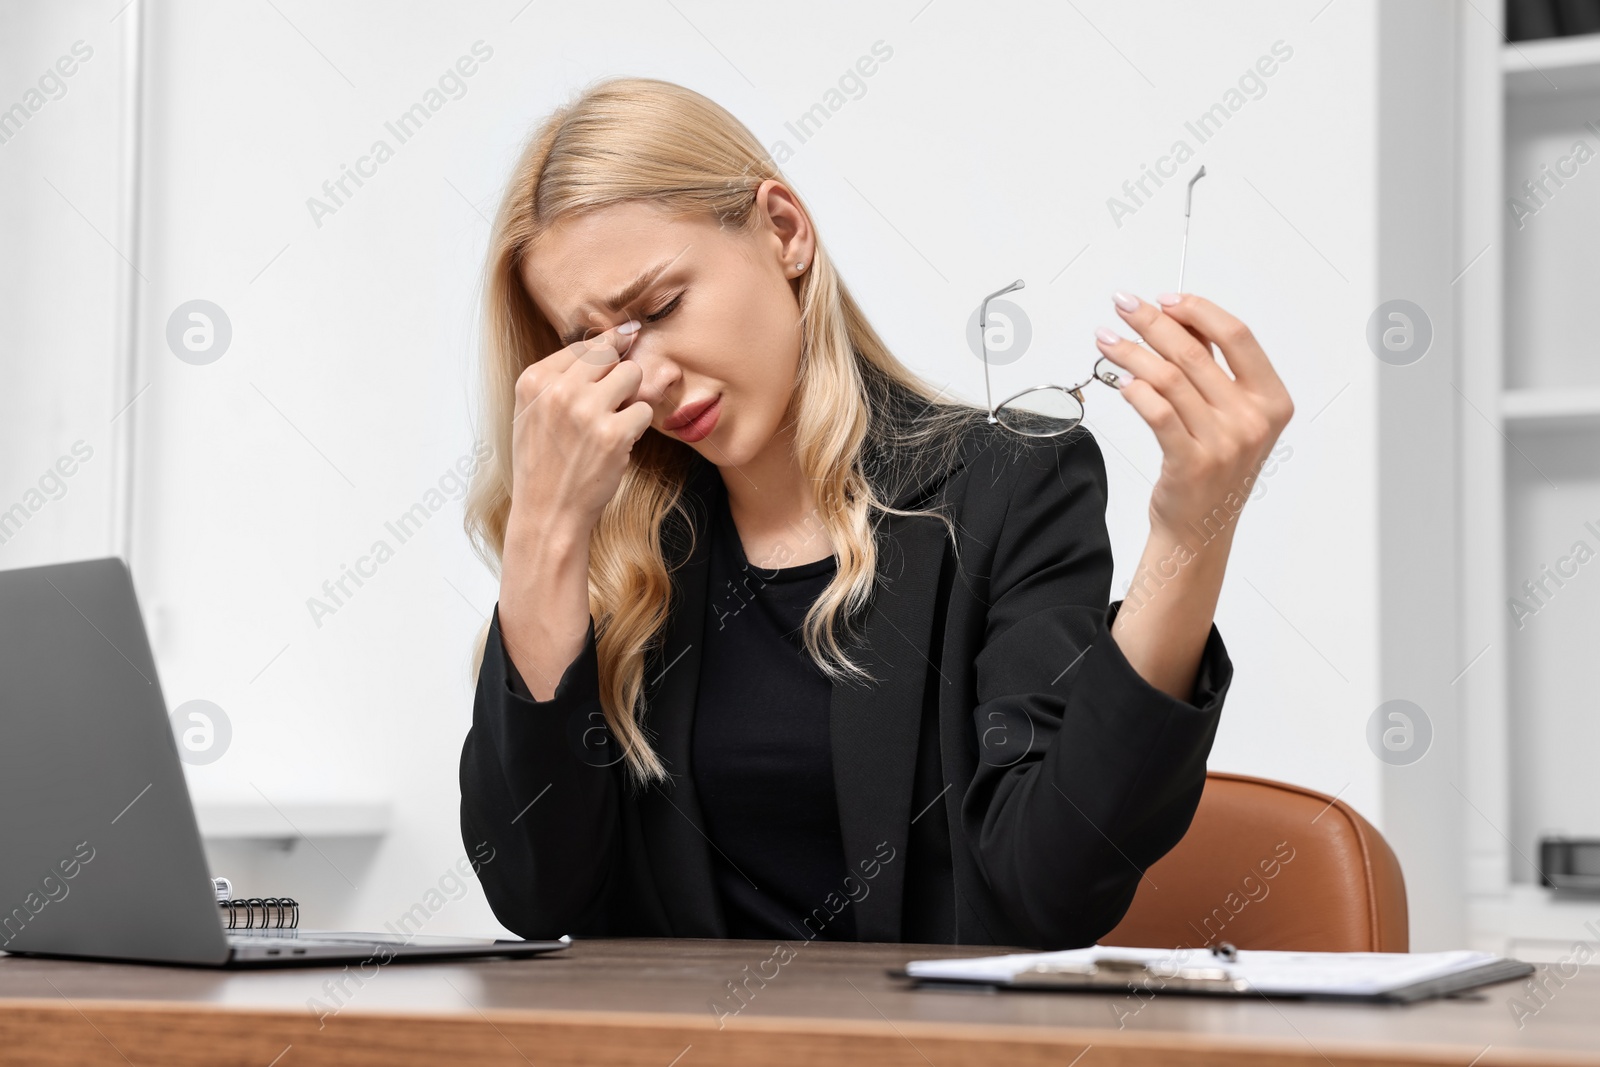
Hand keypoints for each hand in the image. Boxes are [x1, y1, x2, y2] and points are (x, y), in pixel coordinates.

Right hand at [508, 321, 653, 535]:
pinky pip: (644, 410)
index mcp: (534, 380)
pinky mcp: (614, 434)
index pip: (583, 345)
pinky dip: (637, 427)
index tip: (622, 347)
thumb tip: (610, 340)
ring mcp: (587, 411)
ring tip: (613, 423)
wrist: (547, 512)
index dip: (606, 350)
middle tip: (611, 401)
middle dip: (618, 374)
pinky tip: (618, 444)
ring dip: (630, 398)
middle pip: (610, 353)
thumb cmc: (543, 463)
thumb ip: (560, 377)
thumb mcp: (532, 412)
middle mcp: (559, 390)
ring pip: (632, 375)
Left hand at [1094, 291, 1292, 542]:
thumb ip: (1214, 369)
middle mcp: (1252, 420)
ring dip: (1131, 352)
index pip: (1237, 336)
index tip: (1166, 298)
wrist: (1200, 529)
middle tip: (1124, 305)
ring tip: (1106, 339)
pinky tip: (1116, 378)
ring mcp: (1223, 444)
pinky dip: (1134, 389)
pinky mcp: (1190, 463)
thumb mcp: (1229, 416)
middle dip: (1152, 321)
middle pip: (1195, 352)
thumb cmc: (1213, 468)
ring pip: (1169, 378)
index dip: (1198, 310)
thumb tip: (1181, 319)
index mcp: (1271, 401)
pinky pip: (1156, 412)